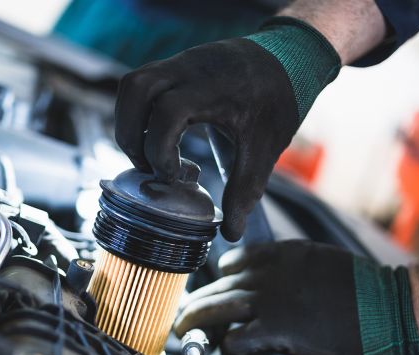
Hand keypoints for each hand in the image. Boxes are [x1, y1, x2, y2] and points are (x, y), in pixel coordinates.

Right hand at [114, 19, 340, 240]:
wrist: (290, 58)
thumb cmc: (278, 102)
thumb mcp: (265, 149)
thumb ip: (245, 191)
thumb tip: (230, 233)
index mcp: (215, 88)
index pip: (168, 112)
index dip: (160, 148)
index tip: (174, 176)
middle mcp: (191, 68)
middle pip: (136, 90)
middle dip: (131, 135)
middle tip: (148, 167)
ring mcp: (180, 62)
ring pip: (132, 85)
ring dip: (128, 122)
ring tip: (146, 153)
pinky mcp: (175, 65)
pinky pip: (141, 84)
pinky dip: (138, 112)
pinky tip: (157, 136)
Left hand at [174, 240, 418, 354]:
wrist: (392, 306)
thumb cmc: (366, 290)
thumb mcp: (323, 263)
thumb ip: (292, 270)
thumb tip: (274, 286)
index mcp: (281, 254)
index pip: (233, 262)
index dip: (219, 280)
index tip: (212, 291)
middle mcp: (269, 273)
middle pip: (218, 286)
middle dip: (197, 302)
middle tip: (184, 316)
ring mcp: (271, 300)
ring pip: (217, 307)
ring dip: (196, 321)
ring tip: (184, 332)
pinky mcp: (277, 329)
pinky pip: (237, 337)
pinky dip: (227, 345)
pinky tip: (225, 350)